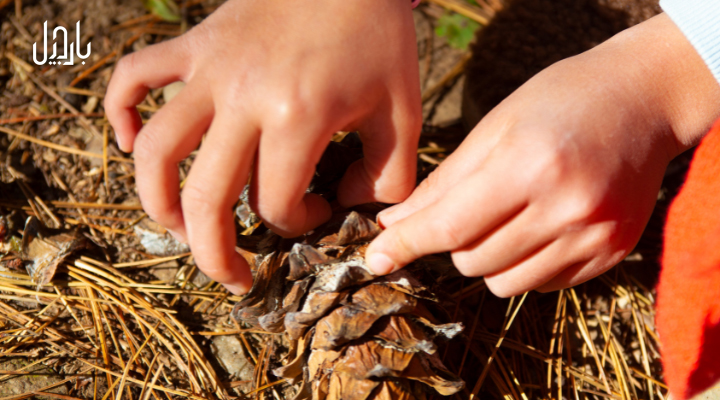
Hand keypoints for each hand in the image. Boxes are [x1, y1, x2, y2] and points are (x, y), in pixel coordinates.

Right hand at [105, 0, 421, 293]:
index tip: (317, 209)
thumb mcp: (403, 111)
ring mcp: (210, 70)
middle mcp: (243, 99)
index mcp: (298, 117)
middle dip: (215, 254)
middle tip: (233, 278)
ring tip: (176, 230)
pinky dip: (122, 112)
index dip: (296, 224)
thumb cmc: (379, 37)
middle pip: (206, 197)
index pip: (276, 203)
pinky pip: (134, 77)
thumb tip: (351, 206)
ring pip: (156, 149)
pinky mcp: (194, 45)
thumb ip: (390, 177)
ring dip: (156, 201)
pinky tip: (132, 142)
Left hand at [366, 13, 719, 296]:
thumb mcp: (495, 127)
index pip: (449, 227)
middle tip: (473, 204)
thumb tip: (393, 224)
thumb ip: (443, 183)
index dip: (405, 244)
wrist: (645, 99)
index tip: (374, 258)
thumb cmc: (561, 101)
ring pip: (503, 282)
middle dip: (453, 240)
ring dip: (487, 258)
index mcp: (528, 166)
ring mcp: (594, 237)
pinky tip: (540, 225)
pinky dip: (525, 263)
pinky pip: (542, 285)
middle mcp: (565, 209)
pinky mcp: (612, 254)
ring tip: (508, 215)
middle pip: (471, 261)